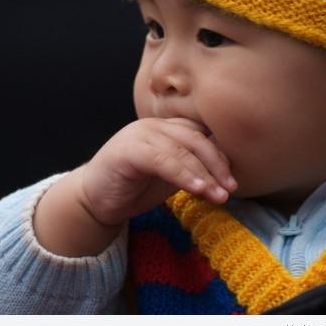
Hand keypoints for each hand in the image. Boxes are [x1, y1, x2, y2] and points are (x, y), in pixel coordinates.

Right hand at [79, 117, 237, 226]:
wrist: (93, 200)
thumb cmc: (134, 187)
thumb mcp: (170, 176)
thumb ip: (192, 168)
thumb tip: (226, 174)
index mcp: (166, 128)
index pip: (202, 134)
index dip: (221, 155)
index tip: (232, 180)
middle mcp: (155, 126)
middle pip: (196, 138)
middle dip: (217, 164)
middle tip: (231, 187)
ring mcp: (140, 135)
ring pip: (181, 150)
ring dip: (204, 174)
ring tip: (219, 195)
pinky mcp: (128, 151)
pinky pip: (162, 160)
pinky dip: (183, 174)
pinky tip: (197, 190)